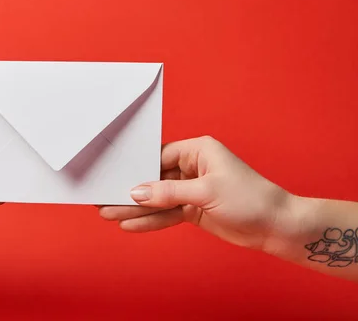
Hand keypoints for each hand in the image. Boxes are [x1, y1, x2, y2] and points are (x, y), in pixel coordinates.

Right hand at [99, 136, 295, 251]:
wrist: (276, 227)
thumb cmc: (250, 198)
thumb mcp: (205, 192)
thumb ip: (167, 193)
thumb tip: (136, 193)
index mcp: (197, 150)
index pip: (157, 156)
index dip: (134, 168)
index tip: (111, 176)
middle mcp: (191, 167)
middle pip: (153, 179)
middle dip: (130, 191)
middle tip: (103, 199)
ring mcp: (191, 190)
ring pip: (157, 199)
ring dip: (135, 208)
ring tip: (109, 214)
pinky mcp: (192, 209)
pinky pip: (166, 214)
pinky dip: (150, 220)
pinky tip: (130, 224)